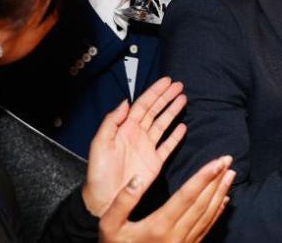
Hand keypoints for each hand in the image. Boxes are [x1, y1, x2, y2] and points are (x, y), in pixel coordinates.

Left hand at [83, 77, 187, 216]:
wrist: (105, 199)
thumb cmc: (98, 173)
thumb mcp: (100, 143)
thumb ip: (112, 121)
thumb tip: (125, 102)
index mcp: (125, 128)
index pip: (143, 105)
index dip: (155, 92)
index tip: (167, 82)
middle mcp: (138, 135)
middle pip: (155, 111)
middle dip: (167, 97)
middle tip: (179, 86)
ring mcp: (148, 148)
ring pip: (163, 124)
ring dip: (173, 111)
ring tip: (183, 99)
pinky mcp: (155, 162)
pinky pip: (168, 146)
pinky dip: (176, 136)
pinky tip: (183, 127)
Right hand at [99, 156, 234, 242]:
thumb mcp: (110, 226)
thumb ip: (122, 202)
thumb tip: (137, 178)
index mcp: (158, 226)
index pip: (186, 196)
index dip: (204, 178)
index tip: (217, 162)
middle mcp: (176, 236)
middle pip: (202, 204)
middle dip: (216, 180)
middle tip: (228, 160)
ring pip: (207, 216)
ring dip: (220, 194)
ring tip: (230, 175)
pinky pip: (206, 229)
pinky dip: (217, 213)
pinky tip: (224, 201)